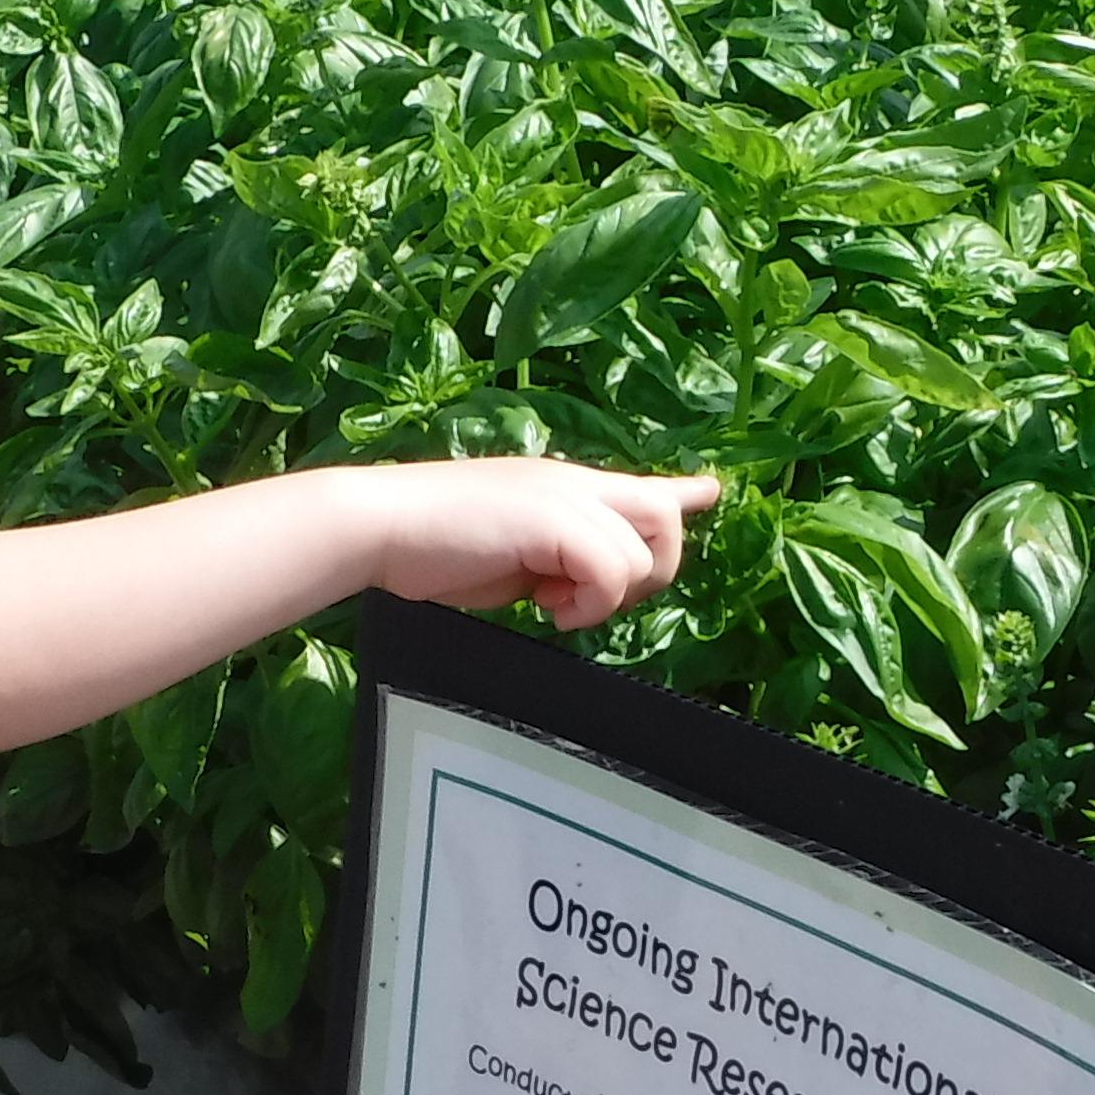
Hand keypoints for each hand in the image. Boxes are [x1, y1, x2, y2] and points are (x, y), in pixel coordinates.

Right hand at [366, 459, 719, 633]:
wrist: (383, 525)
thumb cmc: (432, 544)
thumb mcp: (511, 552)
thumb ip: (554, 559)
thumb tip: (577, 587)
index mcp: (564, 486)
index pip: (641, 483)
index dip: (684, 491)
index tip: (712, 490)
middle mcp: (575, 484)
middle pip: (665, 514)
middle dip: (649, 570)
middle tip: (589, 600)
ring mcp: (566, 498)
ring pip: (642, 553)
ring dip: (606, 596)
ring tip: (554, 605)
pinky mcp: (555, 521)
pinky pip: (610, 572)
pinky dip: (588, 604)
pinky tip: (548, 611)